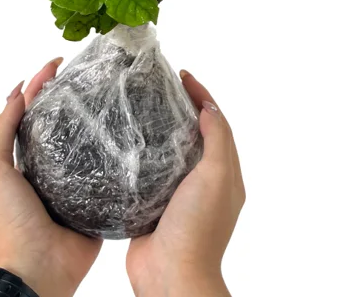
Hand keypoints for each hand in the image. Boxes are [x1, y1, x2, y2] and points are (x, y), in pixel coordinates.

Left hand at [0, 57, 101, 296]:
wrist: (38, 269)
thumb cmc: (10, 220)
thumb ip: (2, 130)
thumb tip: (16, 90)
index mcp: (24, 158)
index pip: (33, 111)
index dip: (42, 84)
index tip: (58, 61)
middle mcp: (50, 166)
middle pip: (63, 122)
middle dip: (73, 96)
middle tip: (91, 71)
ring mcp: (75, 183)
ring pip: (88, 142)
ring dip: (97, 120)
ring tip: (113, 92)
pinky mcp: (97, 200)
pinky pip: (109, 171)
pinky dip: (116, 152)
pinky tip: (128, 131)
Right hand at [126, 71, 244, 296]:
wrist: (171, 276)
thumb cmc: (197, 228)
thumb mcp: (216, 177)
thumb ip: (217, 140)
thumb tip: (210, 108)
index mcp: (226, 175)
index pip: (217, 124)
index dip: (202, 96)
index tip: (184, 75)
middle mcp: (205, 183)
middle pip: (195, 134)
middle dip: (183, 107)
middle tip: (161, 85)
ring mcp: (179, 196)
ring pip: (172, 152)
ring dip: (162, 128)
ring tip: (142, 105)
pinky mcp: (155, 206)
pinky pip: (151, 172)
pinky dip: (143, 153)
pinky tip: (126, 143)